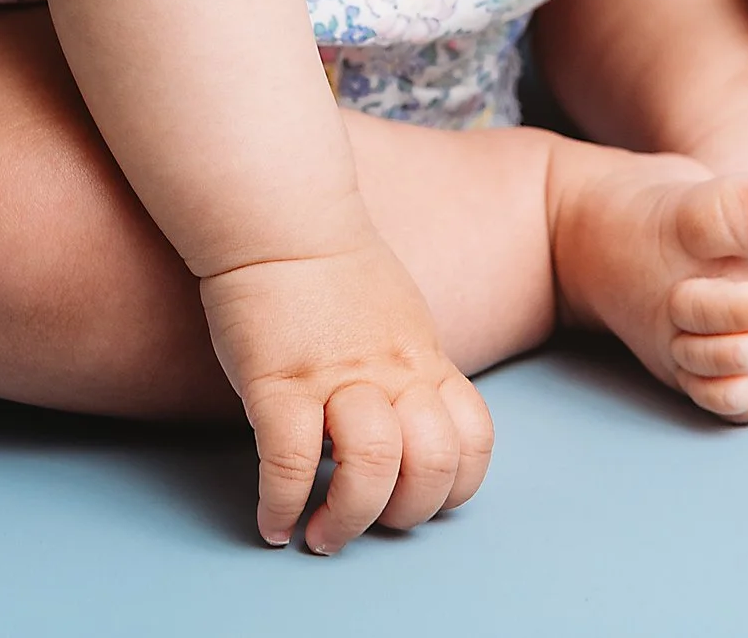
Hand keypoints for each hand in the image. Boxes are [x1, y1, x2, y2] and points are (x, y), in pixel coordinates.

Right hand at [198, 232, 494, 552]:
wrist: (279, 214)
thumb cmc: (333, 265)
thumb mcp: (399, 315)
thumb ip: (410, 368)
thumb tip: (408, 425)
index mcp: (423, 360)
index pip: (473, 442)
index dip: (451, 488)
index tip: (410, 501)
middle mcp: (391, 372)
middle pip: (431, 464)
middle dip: (402, 514)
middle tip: (364, 523)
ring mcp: (335, 377)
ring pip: (372, 465)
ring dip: (347, 518)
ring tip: (319, 533)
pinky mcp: (278, 380)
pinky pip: (289, 462)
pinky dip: (282, 505)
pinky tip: (273, 521)